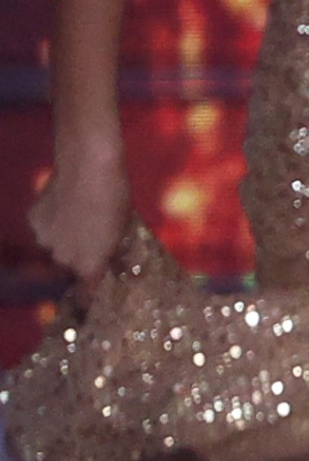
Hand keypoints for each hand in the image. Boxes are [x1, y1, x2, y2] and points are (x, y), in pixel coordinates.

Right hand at [27, 136, 127, 287]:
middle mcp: (63, 258)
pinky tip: (64, 205)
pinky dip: (53, 222)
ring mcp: (45, 240)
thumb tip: (118, 266)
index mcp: (89, 265)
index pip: (87, 293)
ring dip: (65, 240)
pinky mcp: (33, 221)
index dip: (90, 294)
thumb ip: (115, 252)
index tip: (93, 293)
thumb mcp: (124, 229)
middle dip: (80, 259)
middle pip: (69, 268)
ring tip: (79, 218)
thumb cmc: (116, 198)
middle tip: (93, 240)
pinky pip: (44, 228)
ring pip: (54, 247)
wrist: (88, 166)